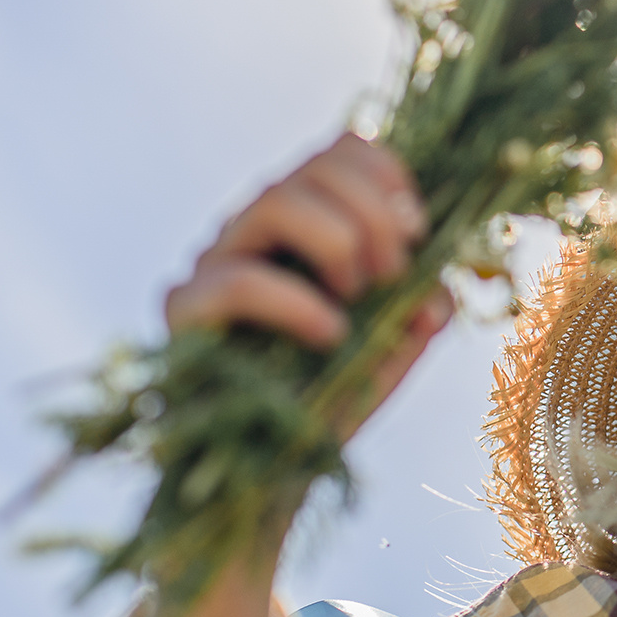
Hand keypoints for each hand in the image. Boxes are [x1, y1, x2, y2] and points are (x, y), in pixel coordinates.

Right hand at [166, 133, 452, 438]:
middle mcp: (258, 227)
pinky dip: (296, 303)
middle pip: (314, 167)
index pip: (342, 149)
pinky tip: (330, 335)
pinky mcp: (184, 310)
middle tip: (392, 275)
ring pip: (274, 200)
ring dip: (338, 242)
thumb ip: (424, 297)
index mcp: (311, 219)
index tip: (417, 232)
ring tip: (358, 299)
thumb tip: (433, 289)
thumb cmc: (337, 391)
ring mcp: (216, 261)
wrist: (277, 466)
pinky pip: (237, 281)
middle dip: (373, 214)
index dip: (388, 176)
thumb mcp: (400, 338)